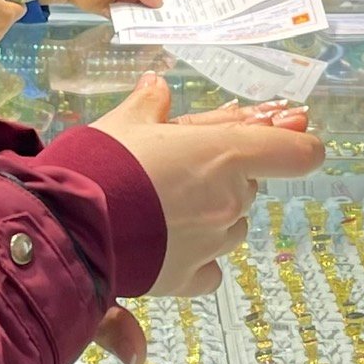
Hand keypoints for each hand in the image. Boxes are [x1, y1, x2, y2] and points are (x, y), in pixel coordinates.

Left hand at [50, 0, 177, 14]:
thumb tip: (160, 2)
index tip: (176, 2)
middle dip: (162, 6)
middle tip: (169, 19)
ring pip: (144, 9)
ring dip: (148, 17)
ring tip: (155, 26)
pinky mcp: (115, 10)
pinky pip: (129, 18)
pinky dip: (134, 23)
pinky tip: (139, 28)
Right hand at [86, 94, 311, 363]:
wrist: (65, 225)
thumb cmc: (100, 162)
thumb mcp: (125, 121)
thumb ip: (152, 105)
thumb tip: (159, 86)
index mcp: (226, 155)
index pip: (298, 153)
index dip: (296, 142)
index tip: (286, 135)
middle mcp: (230, 202)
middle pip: (249, 184)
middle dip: (224, 173)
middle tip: (177, 165)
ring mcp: (213, 244)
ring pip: (231, 224)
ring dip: (212, 213)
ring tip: (161, 206)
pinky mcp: (188, 278)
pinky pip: (210, 268)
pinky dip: (197, 257)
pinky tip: (167, 245)